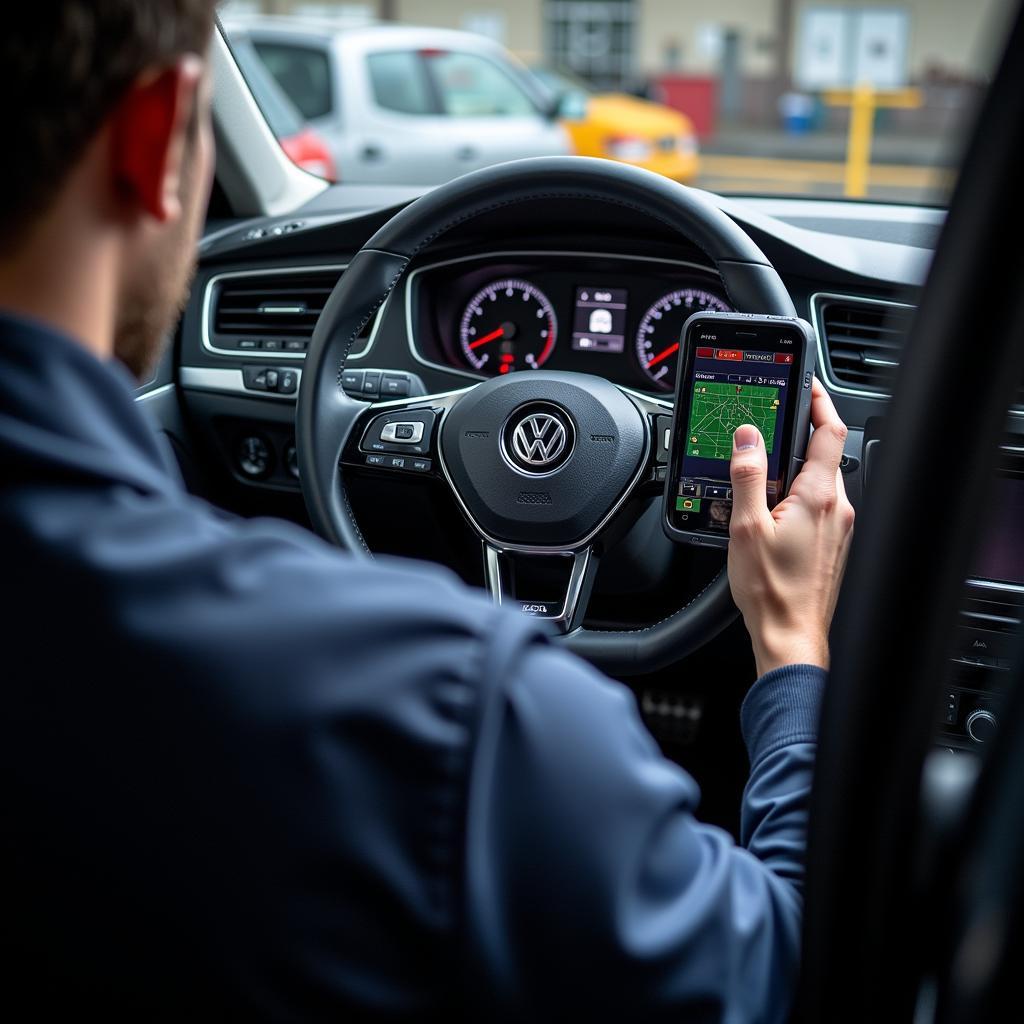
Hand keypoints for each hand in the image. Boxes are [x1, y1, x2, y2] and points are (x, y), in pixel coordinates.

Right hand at [727, 378, 854, 676]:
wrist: (789, 635)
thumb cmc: (771, 591)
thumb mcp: (746, 526)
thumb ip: (747, 476)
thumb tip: (748, 438)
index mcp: (820, 497)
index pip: (830, 431)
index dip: (817, 402)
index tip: (804, 386)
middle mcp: (838, 508)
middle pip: (823, 454)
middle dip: (794, 437)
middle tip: (764, 431)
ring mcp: (838, 527)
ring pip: (818, 481)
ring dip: (791, 470)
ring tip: (757, 477)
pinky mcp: (831, 544)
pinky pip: (816, 505)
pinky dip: (794, 495)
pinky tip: (767, 512)